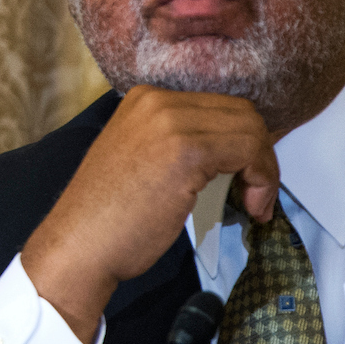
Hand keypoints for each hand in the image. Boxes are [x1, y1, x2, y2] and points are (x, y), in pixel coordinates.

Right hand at [20, 86, 278, 342]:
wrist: (80, 244)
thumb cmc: (109, 217)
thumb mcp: (145, 160)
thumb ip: (181, 143)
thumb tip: (235, 152)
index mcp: (145, 99)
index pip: (221, 106)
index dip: (245, 144)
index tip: (246, 180)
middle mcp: (157, 100)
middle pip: (241, 112)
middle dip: (260, 155)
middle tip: (253, 196)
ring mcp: (170, 121)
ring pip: (250, 129)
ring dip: (264, 170)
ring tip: (252, 205)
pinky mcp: (186, 149)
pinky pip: (249, 149)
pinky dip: (263, 179)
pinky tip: (251, 208)